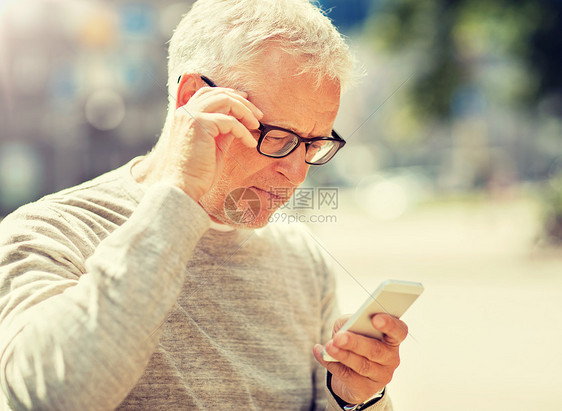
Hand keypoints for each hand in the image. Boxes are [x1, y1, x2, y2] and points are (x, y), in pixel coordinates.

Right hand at [135, 74, 262, 200]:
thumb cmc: (198, 173)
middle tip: (259, 115)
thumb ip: (223, 131)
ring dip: (245, 111)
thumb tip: (239, 122)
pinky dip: (243, 131)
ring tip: (256, 125)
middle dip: (242, 102)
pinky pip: (229, 121)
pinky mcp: (199, 124)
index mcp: (186, 115)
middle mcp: (186, 111)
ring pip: (225, 101)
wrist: (183, 187)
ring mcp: (191, 116)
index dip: (231, 95)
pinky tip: (250, 143)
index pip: (210, 94)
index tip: (248, 103)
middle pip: (219, 93)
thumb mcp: (214, 147)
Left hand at [313, 314, 407, 403]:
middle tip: (339, 337)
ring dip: (343, 355)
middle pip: (376, 350)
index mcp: (391, 339)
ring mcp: (380, 376)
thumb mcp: (352, 328)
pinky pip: (347, 377)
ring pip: (362, 365)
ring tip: (328, 347)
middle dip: (356, 343)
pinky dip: (332, 364)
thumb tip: (344, 326)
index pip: (398, 331)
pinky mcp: (365, 390)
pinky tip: (321, 354)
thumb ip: (350, 322)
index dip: (390, 325)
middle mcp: (390, 358)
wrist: (350, 374)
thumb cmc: (355, 342)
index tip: (376, 319)